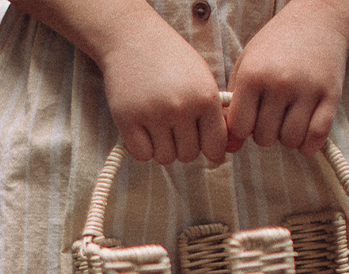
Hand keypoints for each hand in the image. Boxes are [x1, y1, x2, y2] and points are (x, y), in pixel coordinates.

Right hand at [99, 18, 226, 164]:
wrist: (135, 40)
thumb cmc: (172, 62)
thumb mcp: (201, 80)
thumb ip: (214, 115)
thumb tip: (220, 155)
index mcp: (205, 96)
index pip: (215, 144)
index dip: (210, 149)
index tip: (204, 146)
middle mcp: (181, 107)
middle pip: (188, 155)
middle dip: (183, 146)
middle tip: (175, 127)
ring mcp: (154, 115)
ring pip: (165, 157)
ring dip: (162, 148)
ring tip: (159, 125)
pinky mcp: (128, 120)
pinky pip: (142, 154)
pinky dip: (143, 148)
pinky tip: (143, 129)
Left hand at [226, 3, 348, 156]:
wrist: (319, 19)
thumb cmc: (275, 47)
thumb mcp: (245, 67)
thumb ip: (232, 107)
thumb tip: (228, 148)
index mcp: (253, 76)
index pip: (240, 128)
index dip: (243, 128)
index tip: (251, 116)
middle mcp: (279, 82)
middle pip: (264, 137)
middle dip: (265, 132)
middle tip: (272, 114)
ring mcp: (307, 89)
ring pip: (290, 140)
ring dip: (287, 137)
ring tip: (288, 119)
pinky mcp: (332, 94)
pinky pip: (317, 135)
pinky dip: (309, 144)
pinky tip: (305, 136)